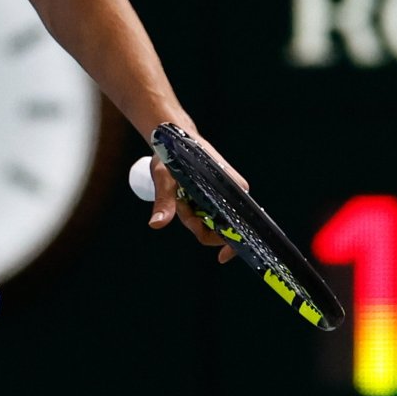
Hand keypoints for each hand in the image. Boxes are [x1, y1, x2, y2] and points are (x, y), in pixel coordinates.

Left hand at [145, 134, 247, 265]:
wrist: (174, 136)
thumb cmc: (172, 154)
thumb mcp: (165, 178)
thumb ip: (164, 201)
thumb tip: (156, 224)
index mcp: (231, 188)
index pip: (240, 226)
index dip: (232, 245)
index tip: (221, 259)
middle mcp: (234, 193)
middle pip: (220, 229)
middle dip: (198, 226)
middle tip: (182, 208)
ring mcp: (227, 195)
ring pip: (211, 222)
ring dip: (194, 217)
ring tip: (181, 198)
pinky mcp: (219, 195)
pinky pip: (209, 214)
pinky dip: (196, 213)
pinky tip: (186, 201)